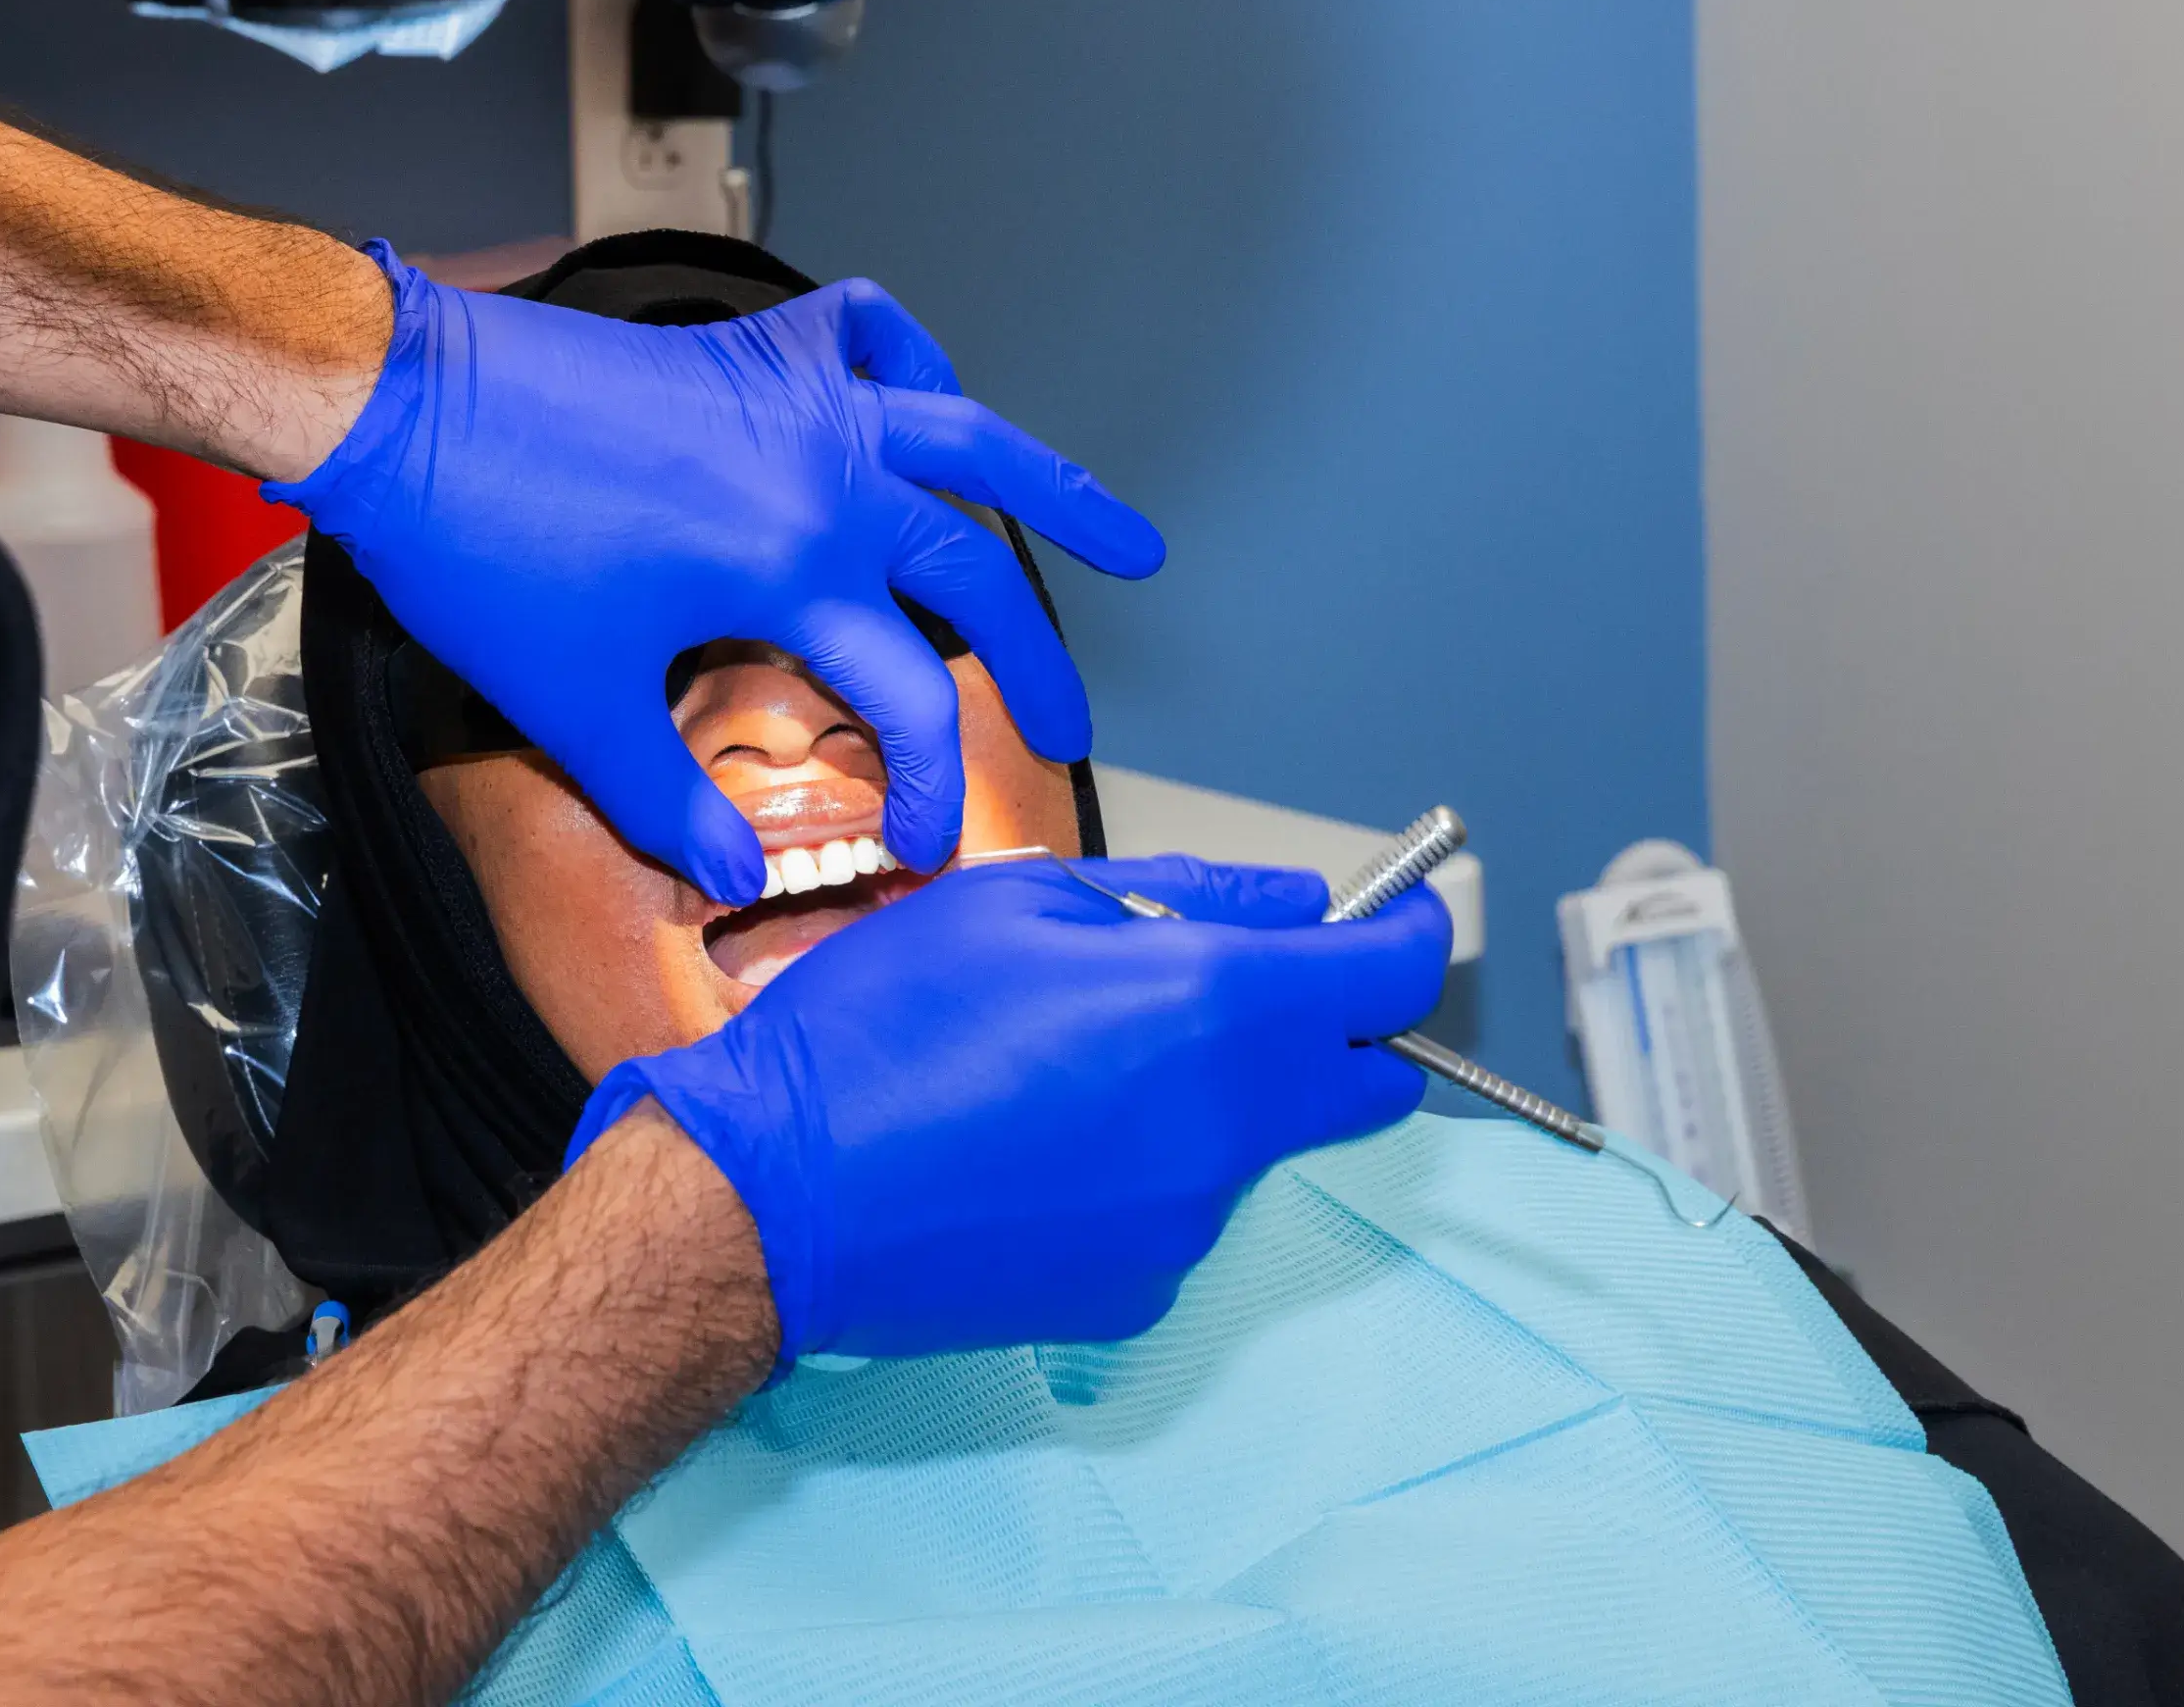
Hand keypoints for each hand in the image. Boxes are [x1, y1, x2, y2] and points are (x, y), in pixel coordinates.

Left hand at [268, 246, 1163, 905]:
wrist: (403, 409)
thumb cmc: (482, 556)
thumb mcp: (575, 702)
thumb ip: (666, 796)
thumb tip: (738, 871)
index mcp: (793, 568)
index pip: (909, 698)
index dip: (933, 784)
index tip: (930, 844)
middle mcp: (826, 474)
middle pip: (972, 575)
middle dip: (1033, 665)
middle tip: (1070, 730)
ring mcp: (798, 401)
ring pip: (965, 436)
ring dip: (1052, 489)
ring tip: (1128, 539)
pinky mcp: (751, 356)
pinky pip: (870, 337)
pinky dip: (914, 363)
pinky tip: (925, 405)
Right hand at [564, 857, 1454, 1367]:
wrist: (777, 1198)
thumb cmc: (877, 1033)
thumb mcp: (1021, 901)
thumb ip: (1186, 894)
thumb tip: (1296, 901)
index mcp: (1213, 1006)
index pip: (1392, 974)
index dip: (1405, 932)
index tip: (1391, 916)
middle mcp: (1228, 1127)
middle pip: (1369, 1084)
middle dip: (1340, 1030)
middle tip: (1241, 987)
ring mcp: (1189, 1223)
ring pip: (1257, 1143)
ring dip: (1213, 1097)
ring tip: (1070, 1068)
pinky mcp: (1139, 1289)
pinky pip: (1181, 1211)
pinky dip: (1144, 1171)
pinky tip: (1036, 1147)